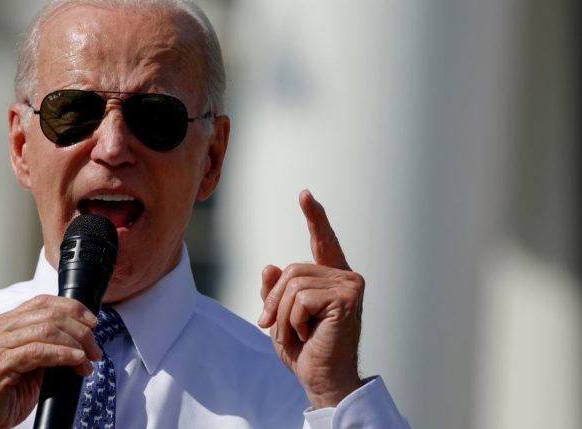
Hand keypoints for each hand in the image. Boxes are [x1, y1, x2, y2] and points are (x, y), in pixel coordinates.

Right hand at [0, 295, 101, 428]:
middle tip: (94, 349)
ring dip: (75, 344)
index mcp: (6, 323)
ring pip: (46, 330)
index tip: (92, 323)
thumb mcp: (29, 363)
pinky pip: (37, 351)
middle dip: (80, 330)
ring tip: (88, 359)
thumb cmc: (3, 393)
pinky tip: (76, 361)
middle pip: (49, 315)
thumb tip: (81, 340)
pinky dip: (62, 354)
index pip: (43, 302)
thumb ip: (47, 346)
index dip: (72, 308)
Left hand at [258, 190, 364, 407]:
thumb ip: (276, 291)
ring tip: (295, 334)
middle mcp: (345, 277)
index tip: (305, 195)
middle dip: (274, 302)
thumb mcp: (281, 317)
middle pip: (292, 271)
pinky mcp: (348, 297)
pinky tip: (308, 334)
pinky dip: (294, 320)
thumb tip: (270, 266)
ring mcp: (350, 285)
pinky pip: (301, 298)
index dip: (315, 218)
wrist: (322, 380)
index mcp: (331, 280)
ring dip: (283, 315)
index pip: (323, 242)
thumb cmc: (305, 351)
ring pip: (293, 285)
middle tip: (272, 326)